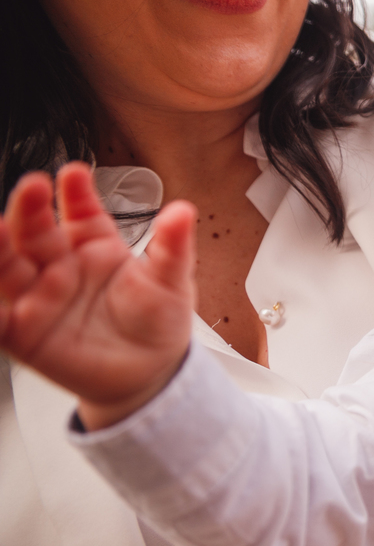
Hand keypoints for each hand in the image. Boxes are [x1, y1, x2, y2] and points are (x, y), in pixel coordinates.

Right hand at [0, 163, 195, 428]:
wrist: (150, 372)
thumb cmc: (158, 321)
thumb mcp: (171, 282)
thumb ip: (172, 247)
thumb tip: (183, 212)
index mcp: (95, 246)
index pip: (81, 212)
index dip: (76, 192)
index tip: (75, 173)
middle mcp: (61, 266)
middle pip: (37, 232)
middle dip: (32, 209)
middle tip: (34, 187)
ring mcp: (39, 296)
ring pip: (9, 267)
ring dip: (0, 247)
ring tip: (0, 229)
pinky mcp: (23, 332)